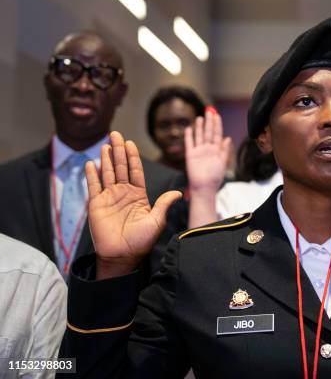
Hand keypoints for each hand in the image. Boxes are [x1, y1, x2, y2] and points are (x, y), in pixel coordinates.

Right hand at [86, 131, 181, 278]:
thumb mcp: (156, 221)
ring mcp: (109, 198)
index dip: (132, 157)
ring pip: (107, 173)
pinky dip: (92, 174)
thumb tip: (179, 192)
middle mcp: (123, 193)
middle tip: (116, 134)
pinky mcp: (96, 204)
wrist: (122, 256)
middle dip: (118, 150)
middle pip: (120, 167)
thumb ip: (164, 204)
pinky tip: (91, 163)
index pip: (135, 171)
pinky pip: (93, 186)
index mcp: (138, 195)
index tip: (131, 143)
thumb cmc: (141, 241)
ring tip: (106, 144)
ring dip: (106, 158)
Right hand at [185, 108, 231, 193]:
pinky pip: (189, 143)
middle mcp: (207, 149)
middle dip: (209, 122)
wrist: (204, 187)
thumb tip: (228, 138)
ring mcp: (198, 151)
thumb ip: (224, 150)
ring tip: (200, 117)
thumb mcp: (222, 162)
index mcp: (216, 150)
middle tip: (209, 110)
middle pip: (208, 132)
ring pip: (199, 136)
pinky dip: (189, 136)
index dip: (217, 125)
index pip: (217, 134)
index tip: (217, 115)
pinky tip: (189, 128)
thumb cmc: (215, 177)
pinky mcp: (190, 155)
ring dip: (199, 126)